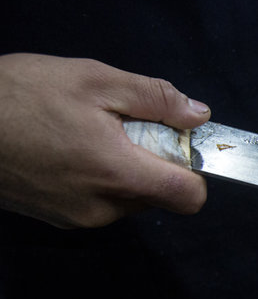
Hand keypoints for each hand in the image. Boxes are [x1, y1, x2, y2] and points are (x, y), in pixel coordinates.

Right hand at [0, 53, 210, 227]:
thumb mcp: (94, 79)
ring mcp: (77, 218)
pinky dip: (96, 177)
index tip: (181, 143)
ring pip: (128, 198)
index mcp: (118, 174)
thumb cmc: (17, 96)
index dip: (197, 170)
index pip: (190, 197)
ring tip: (85, 132)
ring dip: (122, 168)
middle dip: (153, 160)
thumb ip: (155, 98)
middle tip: (119, 125)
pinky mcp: (56, 218)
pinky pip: (98, 201)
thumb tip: (198, 115)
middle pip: (159, 195)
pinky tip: (66, 147)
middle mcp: (102, 208)